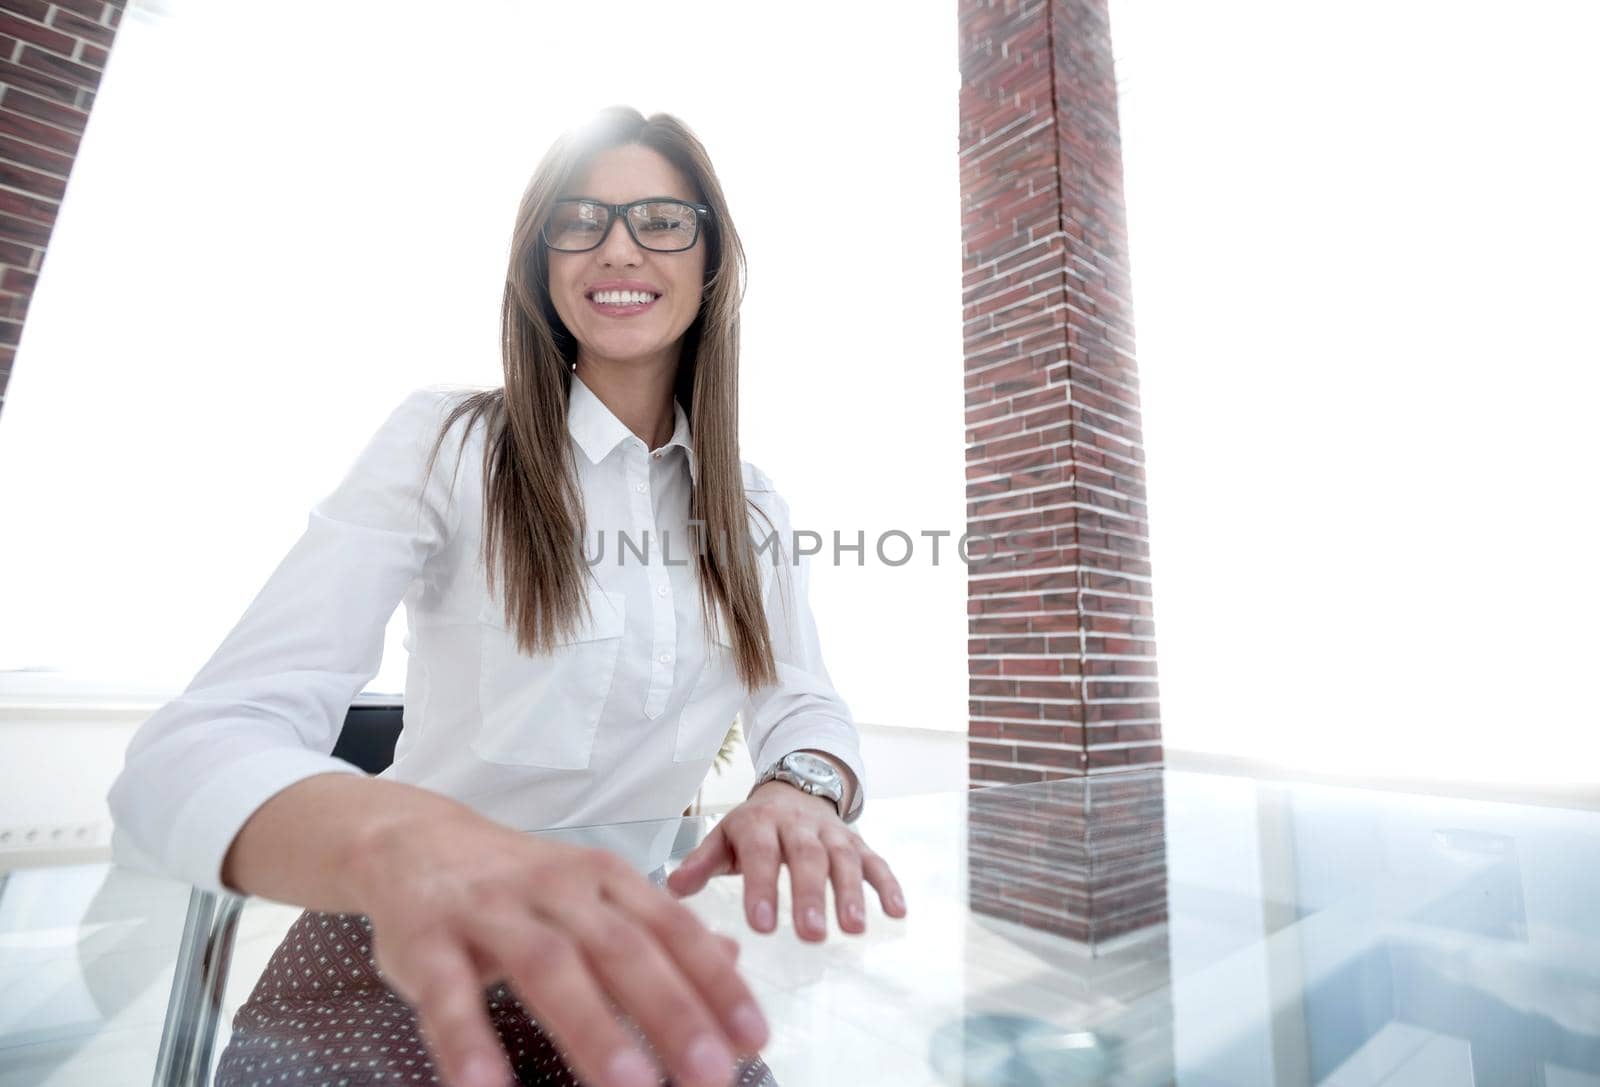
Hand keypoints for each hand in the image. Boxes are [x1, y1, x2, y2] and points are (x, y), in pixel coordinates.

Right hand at [350, 811, 768, 1086]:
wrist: (413, 839)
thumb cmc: (518, 881)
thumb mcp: (592, 892)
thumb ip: (655, 928)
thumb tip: (731, 962)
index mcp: (603, 877)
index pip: (672, 928)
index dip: (715, 982)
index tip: (755, 1037)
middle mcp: (555, 887)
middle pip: (622, 948)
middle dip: (671, 1012)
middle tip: (713, 1074)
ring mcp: (490, 909)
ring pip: (548, 966)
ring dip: (593, 1028)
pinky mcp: (426, 939)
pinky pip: (448, 996)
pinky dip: (469, 1043)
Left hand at [666, 781, 908, 940]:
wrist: (795, 787)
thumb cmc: (754, 828)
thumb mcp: (723, 837)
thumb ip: (701, 863)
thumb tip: (672, 889)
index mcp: (759, 824)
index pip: (760, 855)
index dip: (761, 887)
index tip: (761, 925)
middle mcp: (798, 826)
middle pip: (806, 857)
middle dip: (810, 895)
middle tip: (811, 935)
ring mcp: (831, 833)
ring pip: (843, 859)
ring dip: (851, 892)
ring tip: (853, 928)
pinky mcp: (857, 841)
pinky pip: (876, 860)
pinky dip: (888, 884)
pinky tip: (897, 912)